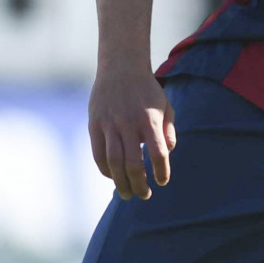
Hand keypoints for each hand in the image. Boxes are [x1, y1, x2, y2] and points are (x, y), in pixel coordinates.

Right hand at [88, 66, 176, 199]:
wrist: (121, 67)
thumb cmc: (147, 90)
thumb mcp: (165, 105)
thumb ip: (168, 128)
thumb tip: (168, 151)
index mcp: (150, 120)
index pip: (158, 153)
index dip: (161, 171)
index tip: (163, 181)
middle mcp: (129, 124)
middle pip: (133, 164)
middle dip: (139, 185)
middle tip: (144, 195)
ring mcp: (109, 125)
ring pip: (113, 163)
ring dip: (120, 183)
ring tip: (127, 194)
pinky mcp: (95, 125)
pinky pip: (98, 154)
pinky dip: (105, 170)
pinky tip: (113, 177)